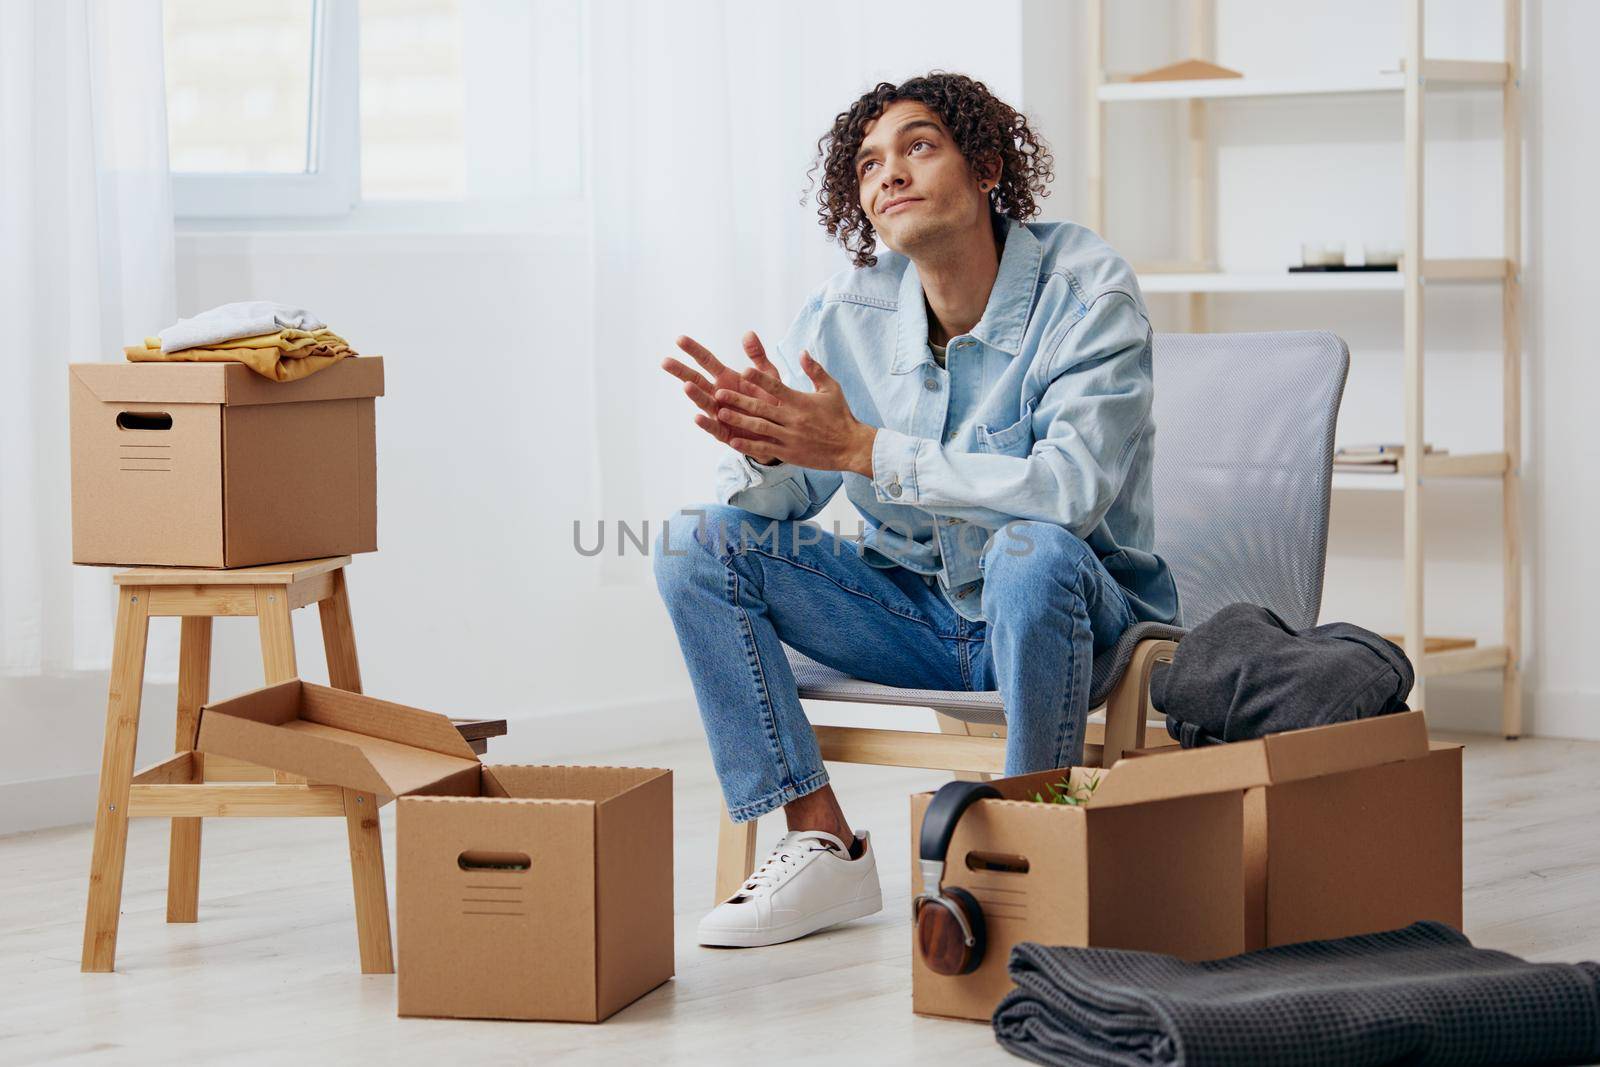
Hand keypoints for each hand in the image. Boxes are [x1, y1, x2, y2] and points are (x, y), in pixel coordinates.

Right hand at [661, 333, 782, 462]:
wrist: (781, 430)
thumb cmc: (771, 402)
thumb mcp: (767, 376)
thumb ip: (757, 356)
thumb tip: (748, 333)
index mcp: (727, 379)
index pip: (706, 361)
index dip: (694, 350)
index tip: (679, 339)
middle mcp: (718, 395)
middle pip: (696, 380)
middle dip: (681, 371)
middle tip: (665, 361)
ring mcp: (719, 414)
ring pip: (704, 403)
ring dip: (695, 395)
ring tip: (686, 385)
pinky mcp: (726, 433)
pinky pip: (714, 428)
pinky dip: (706, 423)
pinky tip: (697, 417)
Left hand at [713, 350, 876, 476]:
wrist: (851, 447)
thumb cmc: (841, 415)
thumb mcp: (831, 388)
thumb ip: (814, 370)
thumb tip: (801, 351)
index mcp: (800, 401)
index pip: (776, 387)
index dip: (759, 379)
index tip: (743, 371)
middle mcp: (792, 419)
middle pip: (761, 407)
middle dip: (738, 399)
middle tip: (718, 393)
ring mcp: (789, 437)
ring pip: (759, 427)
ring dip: (738, 420)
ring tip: (720, 413)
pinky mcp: (789, 453)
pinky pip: (765, 448)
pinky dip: (748, 445)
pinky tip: (732, 441)